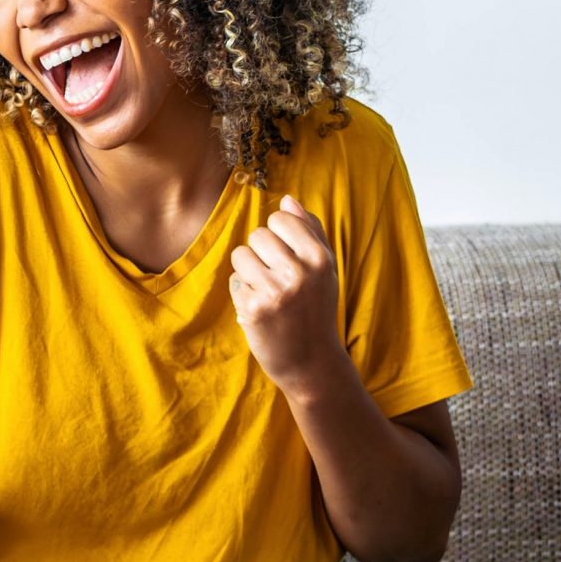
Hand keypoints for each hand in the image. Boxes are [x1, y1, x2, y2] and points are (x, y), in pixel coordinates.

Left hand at [228, 196, 350, 398]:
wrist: (311, 361)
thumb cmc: (316, 309)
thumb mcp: (325, 269)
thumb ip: (310, 231)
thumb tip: (288, 200)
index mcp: (319, 258)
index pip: (280, 218)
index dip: (278, 235)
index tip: (287, 256)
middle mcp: (299, 272)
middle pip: (257, 235)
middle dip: (261, 253)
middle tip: (276, 279)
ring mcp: (275, 291)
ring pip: (241, 256)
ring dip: (249, 272)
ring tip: (267, 292)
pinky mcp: (253, 309)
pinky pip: (235, 281)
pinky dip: (244, 294)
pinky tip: (261, 310)